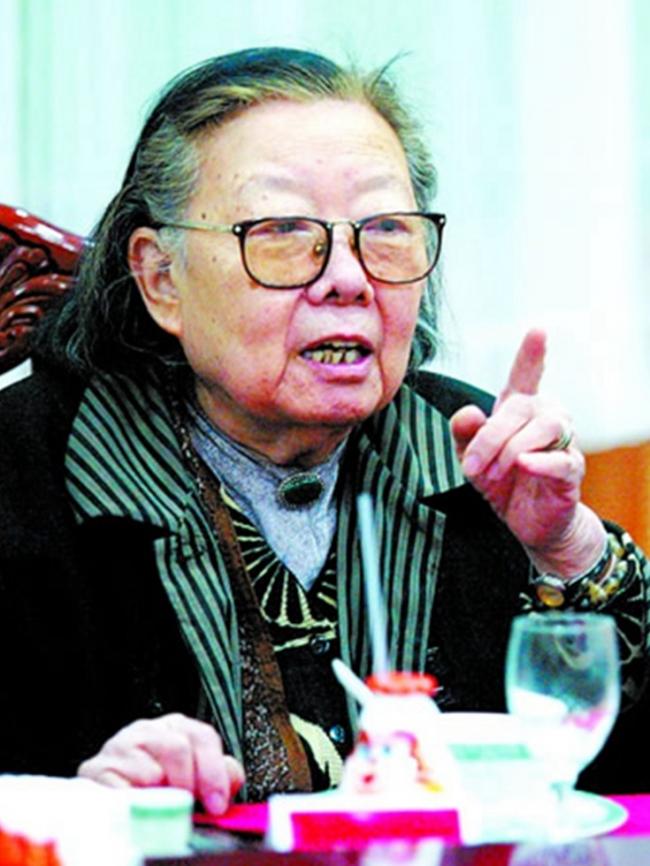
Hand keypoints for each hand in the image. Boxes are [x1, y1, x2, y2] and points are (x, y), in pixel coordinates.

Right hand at [77, 713, 244, 814]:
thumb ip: (220, 774)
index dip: (213, 772)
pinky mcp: (94, 770)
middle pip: (178, 748)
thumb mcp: (194, 776)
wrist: (108, 795)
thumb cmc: (158, 787)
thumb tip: (231, 778)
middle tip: (186, 808)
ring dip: (158, 797)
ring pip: (150, 772)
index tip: (218, 804)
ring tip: (157, 807)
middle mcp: (146, 730)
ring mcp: (118, 746)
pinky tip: (136, 809)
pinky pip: (120, 791)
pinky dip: (132, 805)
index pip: (202, 737)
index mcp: (175, 727)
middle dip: (187, 785)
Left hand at [450, 329, 604, 574]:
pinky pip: (561, 460)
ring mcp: (563, 443)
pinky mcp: (571, 471)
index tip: (538, 331)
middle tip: (470, 466)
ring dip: (510, 449)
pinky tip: (523, 465)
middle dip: (490, 435)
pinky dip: (539, 462)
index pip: (526, 376)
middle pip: (521, 407)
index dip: (531, 355)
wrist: (527, 523)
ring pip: (544, 427)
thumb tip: (468, 412)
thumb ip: (464, 435)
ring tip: (492, 473)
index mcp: (520, 411)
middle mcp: (546, 418)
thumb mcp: (472, 458)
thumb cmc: (502, 482)